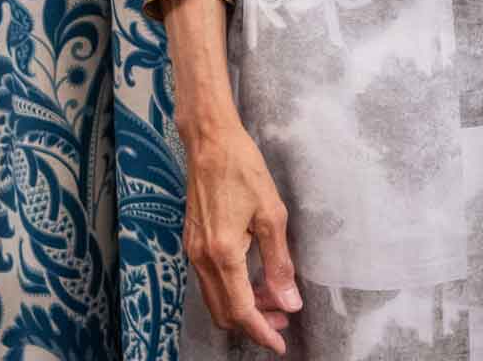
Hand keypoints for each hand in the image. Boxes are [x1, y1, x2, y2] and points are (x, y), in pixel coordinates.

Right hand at [182, 119, 301, 353]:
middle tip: (283, 322)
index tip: (281, 345)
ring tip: (274, 302)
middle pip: (224, 312)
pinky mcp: (193, 242)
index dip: (261, 332)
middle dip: (253, 324)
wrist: (209, 142)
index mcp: (223, 254)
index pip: (240, 310)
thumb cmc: (243, 170)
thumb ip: (279, 262)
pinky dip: (232, 290)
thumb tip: (289, 301)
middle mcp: (201, 259)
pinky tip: (254, 280)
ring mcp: (193, 252)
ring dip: (243, 307)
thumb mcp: (272, 214)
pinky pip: (211, 280)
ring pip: (216, 298)